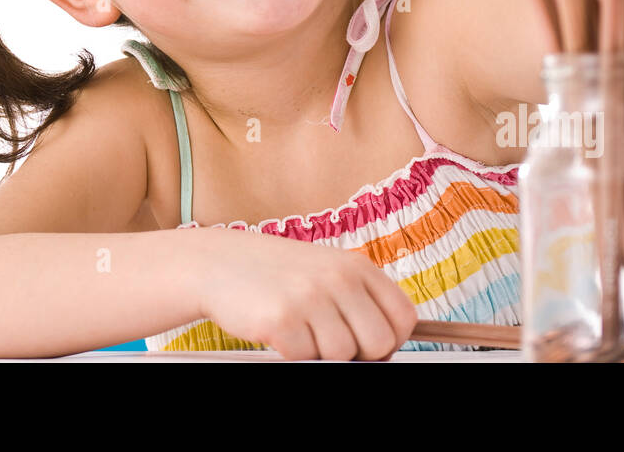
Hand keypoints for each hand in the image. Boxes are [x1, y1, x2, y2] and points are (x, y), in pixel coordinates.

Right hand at [193, 229, 417, 360]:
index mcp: (356, 266)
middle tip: (331, 343)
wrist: (219, 263)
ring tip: (301, 330)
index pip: (404, 317)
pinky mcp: (282, 319)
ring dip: (321, 353)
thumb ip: (358, 301)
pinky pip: (305, 359)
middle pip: (379, 343)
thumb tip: (384, 349)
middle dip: (360, 355)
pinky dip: (293, 353)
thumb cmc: (276, 273)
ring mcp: (311, 297)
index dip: (391, 340)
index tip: (369, 343)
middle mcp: (338, 277)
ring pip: (343, 356)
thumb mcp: (326, 272)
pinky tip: (280, 330)